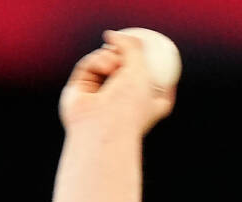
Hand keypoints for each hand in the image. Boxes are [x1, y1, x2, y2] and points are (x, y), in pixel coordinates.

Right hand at [58, 30, 174, 135]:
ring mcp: (100, 97)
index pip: (156, 88)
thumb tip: (112, 35)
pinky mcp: (81, 91)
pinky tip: (102, 68)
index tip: (160, 57)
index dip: (158, 72)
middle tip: (123, 48)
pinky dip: (96, 62)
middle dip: (124, 56)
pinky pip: (88, 66)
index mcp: (147, 106)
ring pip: (105, 63)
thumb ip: (132, 47)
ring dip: (110, 57)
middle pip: (126, 70)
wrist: (102, 127)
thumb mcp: (141, 69)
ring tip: (114, 66)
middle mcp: (123, 103)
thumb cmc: (128, 106)